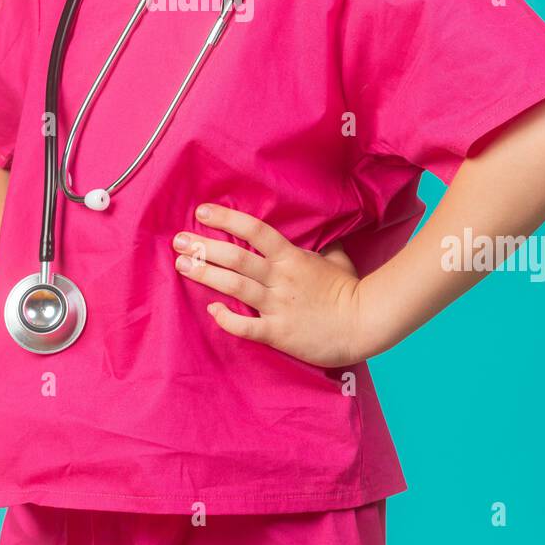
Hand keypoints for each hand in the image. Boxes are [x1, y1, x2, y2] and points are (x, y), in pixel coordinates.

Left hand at [171, 203, 363, 367]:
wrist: (365, 323)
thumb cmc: (351, 291)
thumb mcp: (337, 260)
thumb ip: (323, 246)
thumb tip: (322, 232)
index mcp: (293, 258)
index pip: (255, 231)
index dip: (227, 220)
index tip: (202, 212)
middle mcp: (281, 278)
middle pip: (236, 258)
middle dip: (203, 248)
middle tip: (178, 241)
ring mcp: (278, 306)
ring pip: (234, 287)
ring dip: (205, 275)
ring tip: (182, 265)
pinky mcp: (278, 332)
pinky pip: (246, 326)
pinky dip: (227, 319)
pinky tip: (212, 310)